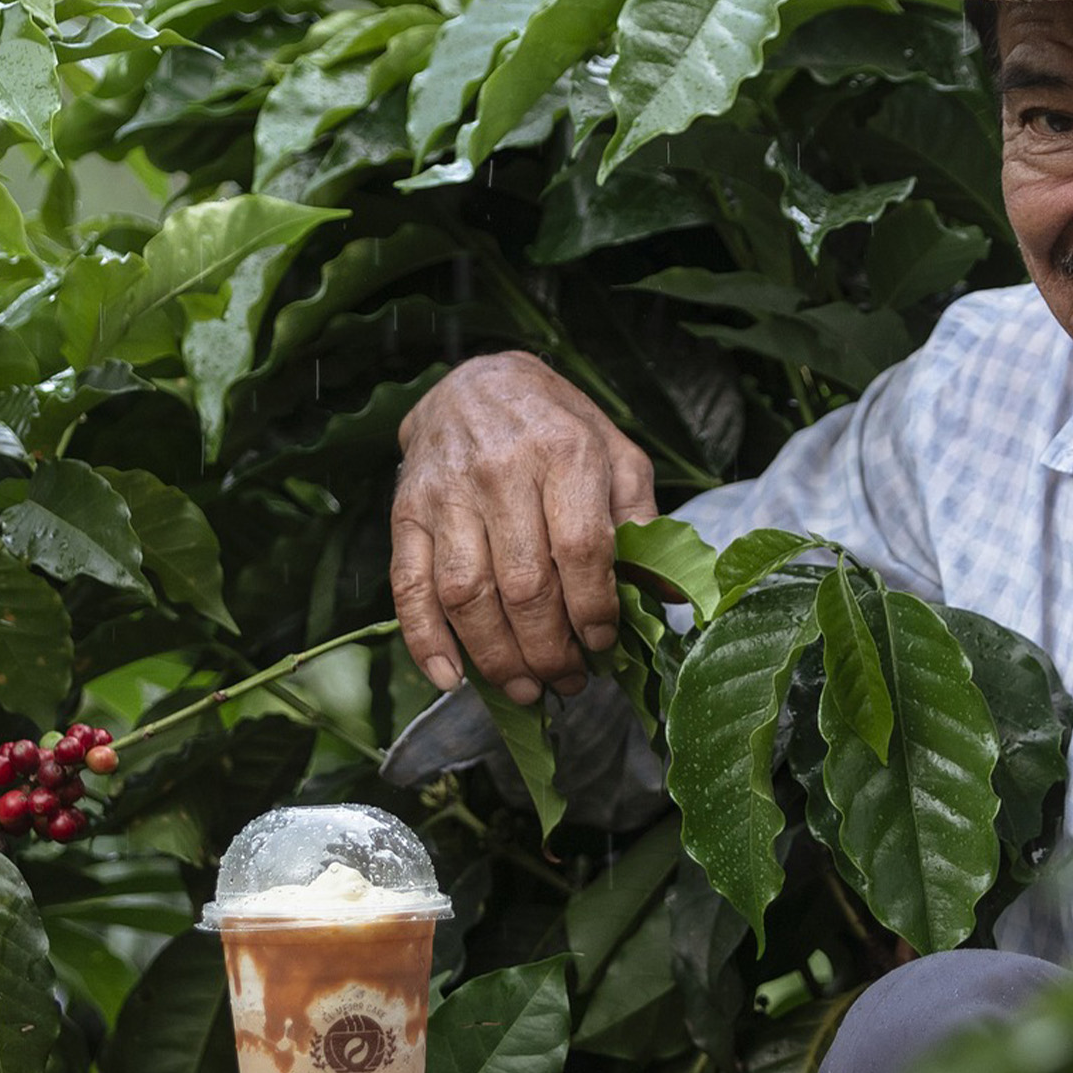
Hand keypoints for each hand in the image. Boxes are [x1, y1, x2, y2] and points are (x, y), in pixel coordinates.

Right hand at [392, 352, 656, 704]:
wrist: (475, 383)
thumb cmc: (556, 426)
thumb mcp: (616, 455)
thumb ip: (642, 522)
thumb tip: (667, 596)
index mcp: (563, 452)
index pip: (580, 549)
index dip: (593, 608)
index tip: (603, 643)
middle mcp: (501, 471)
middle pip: (523, 583)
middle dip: (550, 649)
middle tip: (570, 681)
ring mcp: (446, 494)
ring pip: (466, 593)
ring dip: (496, 657)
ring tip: (526, 690)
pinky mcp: (405, 512)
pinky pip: (408, 585)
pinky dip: (425, 640)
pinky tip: (451, 678)